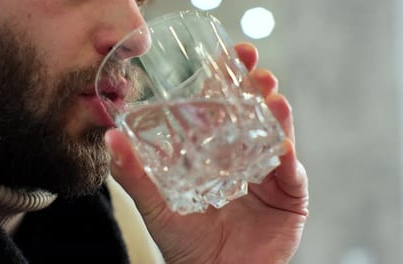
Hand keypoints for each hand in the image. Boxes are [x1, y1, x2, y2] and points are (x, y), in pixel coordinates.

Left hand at [105, 43, 308, 263]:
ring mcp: (271, 176)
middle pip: (256, 114)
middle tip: (256, 69)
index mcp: (218, 152)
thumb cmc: (184, 243)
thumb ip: (134, 173)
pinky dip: (289, 159)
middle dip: (258, 88)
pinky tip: (283, 145)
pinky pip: (292, 175)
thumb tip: (111, 137)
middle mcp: (246, 157)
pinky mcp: (290, 198)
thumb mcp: (156, 204)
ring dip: (277, 115)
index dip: (229, 80)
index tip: (231, 54)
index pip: (225, 108)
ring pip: (278, 137)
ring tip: (273, 98)